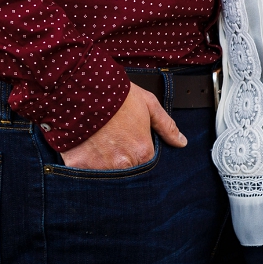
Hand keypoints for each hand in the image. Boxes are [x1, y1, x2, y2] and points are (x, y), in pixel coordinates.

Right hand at [59, 82, 185, 169]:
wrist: (84, 89)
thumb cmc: (118, 96)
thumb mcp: (149, 104)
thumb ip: (166, 126)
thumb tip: (181, 142)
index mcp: (143, 151)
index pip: (147, 164)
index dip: (139, 153)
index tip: (131, 143)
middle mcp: (124, 164)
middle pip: (127, 172)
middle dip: (123, 162)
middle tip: (114, 144)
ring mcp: (101, 168)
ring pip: (107, 174)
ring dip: (104, 164)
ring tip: (100, 144)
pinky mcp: (80, 167)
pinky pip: (85, 173)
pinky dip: (85, 163)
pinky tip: (86, 148)